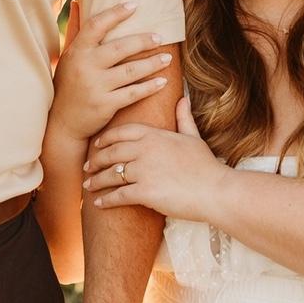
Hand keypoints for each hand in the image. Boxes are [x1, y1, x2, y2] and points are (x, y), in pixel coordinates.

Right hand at [48, 1, 174, 142]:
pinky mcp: (105, 105)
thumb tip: (77, 2)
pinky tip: (162, 81)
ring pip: (131, 70)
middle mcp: (84, 66)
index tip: (134, 5)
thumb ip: (75, 31)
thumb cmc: (68, 85)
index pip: (96, 25)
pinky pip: (133, 93)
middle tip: (160, 37)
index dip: (115, 13)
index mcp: (76, 51)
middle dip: (143, 41)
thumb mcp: (67, 57)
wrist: (62, 123)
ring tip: (167, 58)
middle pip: (120, 47)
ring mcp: (95, 86)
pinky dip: (150, 87)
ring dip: (153, 63)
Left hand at [82, 94, 229, 221]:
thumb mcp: (193, 137)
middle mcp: (144, 149)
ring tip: (89, 186)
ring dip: (97, 181)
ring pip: (111, 175)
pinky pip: (118, 195)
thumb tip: (183, 98)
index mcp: (154, 135)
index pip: (121, 132)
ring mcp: (143, 170)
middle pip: (111, 153)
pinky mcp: (144, 192)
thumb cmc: (206, 165)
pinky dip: (106, 200)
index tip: (96, 145)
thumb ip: (183, 118)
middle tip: (87, 167)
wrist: (215, 190)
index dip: (106, 139)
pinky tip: (99, 203)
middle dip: (96, 161)